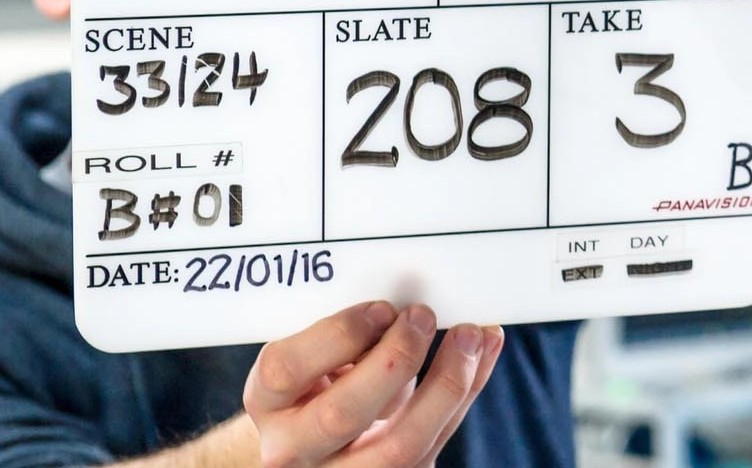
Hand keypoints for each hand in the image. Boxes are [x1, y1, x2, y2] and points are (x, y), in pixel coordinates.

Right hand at [243, 301, 503, 467]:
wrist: (316, 449)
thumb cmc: (318, 387)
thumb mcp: (314, 361)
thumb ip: (348, 339)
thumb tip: (405, 302)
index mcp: (268, 403)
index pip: (286, 368)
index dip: (339, 334)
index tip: (381, 307)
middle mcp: (293, 449)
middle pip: (342, 414)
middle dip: (394, 359)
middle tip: (423, 316)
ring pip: (400, 446)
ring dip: (446, 385)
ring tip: (471, 336)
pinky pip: (435, 444)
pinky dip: (465, 394)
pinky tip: (484, 352)